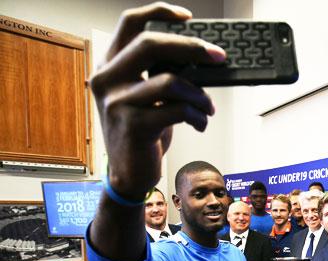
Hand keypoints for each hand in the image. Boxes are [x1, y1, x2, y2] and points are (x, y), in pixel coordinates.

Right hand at [89, 2, 224, 198]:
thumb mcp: (145, 96)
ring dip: (200, 95)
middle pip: (152, 44)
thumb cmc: (142, 132)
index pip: (130, 24)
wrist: (129, 175)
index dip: (159, 12)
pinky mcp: (134, 125)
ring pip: (172, 81)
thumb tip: (199, 56)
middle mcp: (107, 79)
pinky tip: (201, 123)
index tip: (188, 17)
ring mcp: (118, 102)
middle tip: (218, 56)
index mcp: (109, 66)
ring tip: (208, 107)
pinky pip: (178, 109)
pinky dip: (198, 116)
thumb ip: (159, 73)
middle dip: (192, 47)